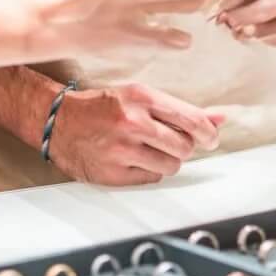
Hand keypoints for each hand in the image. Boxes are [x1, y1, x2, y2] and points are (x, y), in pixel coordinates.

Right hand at [47, 82, 226, 185]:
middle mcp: (132, 122)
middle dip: (184, 147)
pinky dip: (147, 171)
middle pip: (185, 147)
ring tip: (147, 149)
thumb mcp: (139, 97)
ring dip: (166, 160)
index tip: (211, 138)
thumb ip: (179, 110)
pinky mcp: (113, 173)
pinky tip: (132, 159)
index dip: (208, 133)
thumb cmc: (100, 106)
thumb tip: (219, 119)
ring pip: (171, 166)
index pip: (191, 120)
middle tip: (171, 143)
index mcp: (141, 97)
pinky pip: (151, 178)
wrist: (56, 122)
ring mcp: (121, 150)